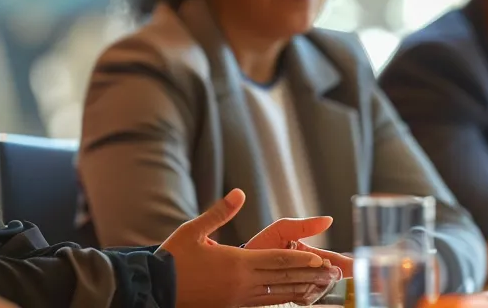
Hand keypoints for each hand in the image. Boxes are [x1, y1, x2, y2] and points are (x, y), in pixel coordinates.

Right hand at [163, 189, 335, 307]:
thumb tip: (239, 192)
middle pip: (283, 278)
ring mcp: (238, 298)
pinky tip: (291, 296)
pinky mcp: (232, 306)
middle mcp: (242, 283)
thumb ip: (220, 212)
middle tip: (332, 274)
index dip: (301, 259)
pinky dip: (282, 298)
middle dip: (309, 275)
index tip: (321, 259)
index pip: (277, 260)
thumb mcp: (194, 230)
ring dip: (300, 288)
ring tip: (320, 286)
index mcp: (237, 263)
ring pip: (277, 294)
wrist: (155, 289)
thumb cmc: (173, 259)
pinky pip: (264, 303)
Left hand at [244, 217, 349, 304]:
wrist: (237, 264)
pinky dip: (310, 294)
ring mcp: (298, 284)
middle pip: (328, 275)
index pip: (331, 259)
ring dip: (325, 285)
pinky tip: (313, 292)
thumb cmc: (260, 245)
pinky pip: (304, 297)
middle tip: (344, 276)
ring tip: (329, 283)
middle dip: (337, 276)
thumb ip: (304, 226)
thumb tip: (328, 220)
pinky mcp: (289, 296)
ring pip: (318, 287)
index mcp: (308, 255)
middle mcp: (306, 271)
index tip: (356, 266)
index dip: (344, 263)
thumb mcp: (282, 230)